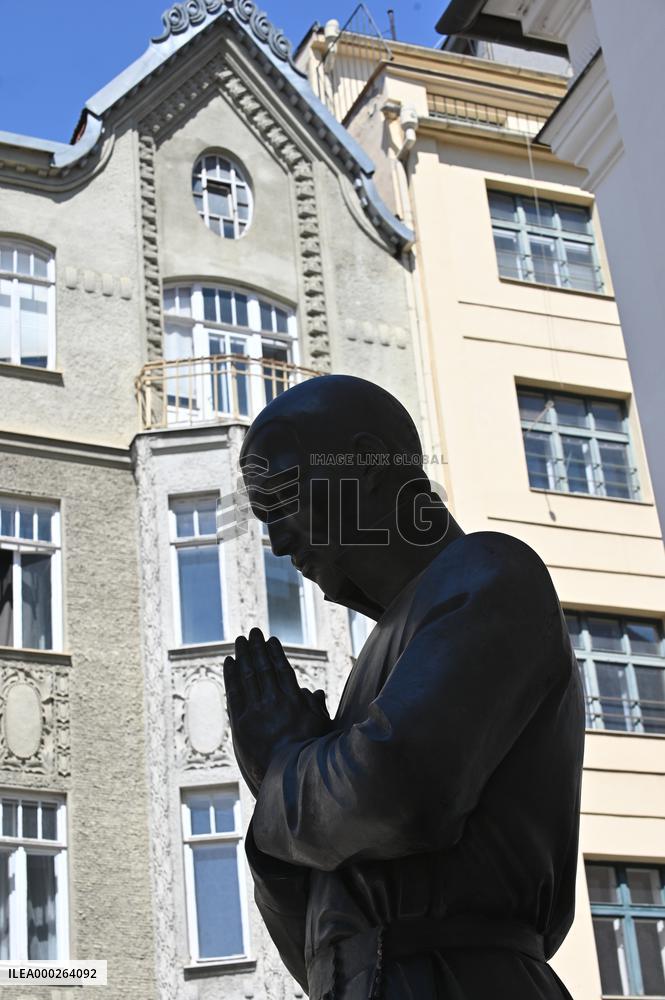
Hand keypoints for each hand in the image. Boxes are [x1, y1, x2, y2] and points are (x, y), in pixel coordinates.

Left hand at [223, 627, 331, 794]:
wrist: (288, 779)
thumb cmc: (309, 755)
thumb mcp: (320, 729)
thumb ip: (316, 707)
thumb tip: (316, 691)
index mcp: (294, 701)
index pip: (282, 670)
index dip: (275, 653)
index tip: (270, 640)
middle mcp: (274, 702)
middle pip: (263, 668)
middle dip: (257, 648)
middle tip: (252, 632)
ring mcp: (256, 712)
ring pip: (248, 676)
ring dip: (243, 656)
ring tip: (240, 642)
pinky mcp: (241, 724)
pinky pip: (234, 693)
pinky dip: (231, 676)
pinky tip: (229, 662)